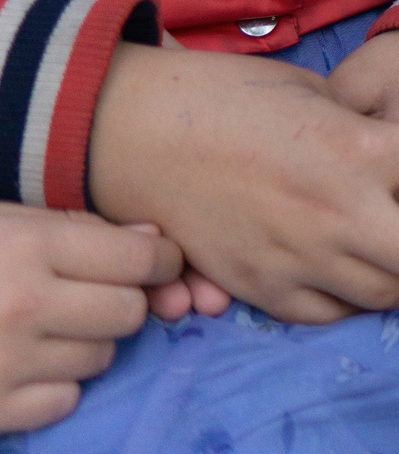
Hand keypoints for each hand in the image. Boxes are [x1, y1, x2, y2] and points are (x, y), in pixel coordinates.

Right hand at [0, 206, 180, 430]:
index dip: (159, 261)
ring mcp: (7, 362)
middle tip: (91, 296)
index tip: (155, 263)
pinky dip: (55, 386)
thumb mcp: (5, 222)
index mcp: (29, 248)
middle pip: (128, 312)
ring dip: (87, 343)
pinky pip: (64, 400)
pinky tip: (27, 364)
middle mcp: (24, 306)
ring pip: (101, 358)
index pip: (139, 261)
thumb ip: (77, 229)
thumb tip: (152, 244)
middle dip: (121, 303)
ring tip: (48, 328)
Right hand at [87, 42, 398, 324]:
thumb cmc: (228, 96)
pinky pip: (330, 314)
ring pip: (390, 296)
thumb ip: (364, 127)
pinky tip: (359, 274)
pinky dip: (357, 299)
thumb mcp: (316, 92)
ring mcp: (301, 257)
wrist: (141, 134)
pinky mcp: (262, 287)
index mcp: (361, 148)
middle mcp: (341, 211)